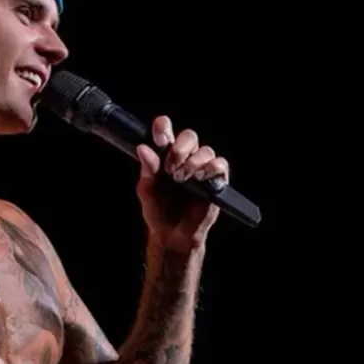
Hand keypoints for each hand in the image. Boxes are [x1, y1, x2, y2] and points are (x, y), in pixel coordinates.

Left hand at [135, 115, 229, 252]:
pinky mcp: (216, 180)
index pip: (166, 130)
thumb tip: (143, 149)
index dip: (163, 128)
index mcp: (165, 155)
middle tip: (170, 168)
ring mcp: (202, 168)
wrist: (172, 234)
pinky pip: (220, 164)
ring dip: (193, 162)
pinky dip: (212, 168)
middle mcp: (185, 157)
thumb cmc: (158, 210)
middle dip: (179, 149)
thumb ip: (147, 169)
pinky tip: (200, 178)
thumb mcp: (147, 190)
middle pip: (190, 136)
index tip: (159, 139)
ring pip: (206, 150)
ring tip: (181, 179)